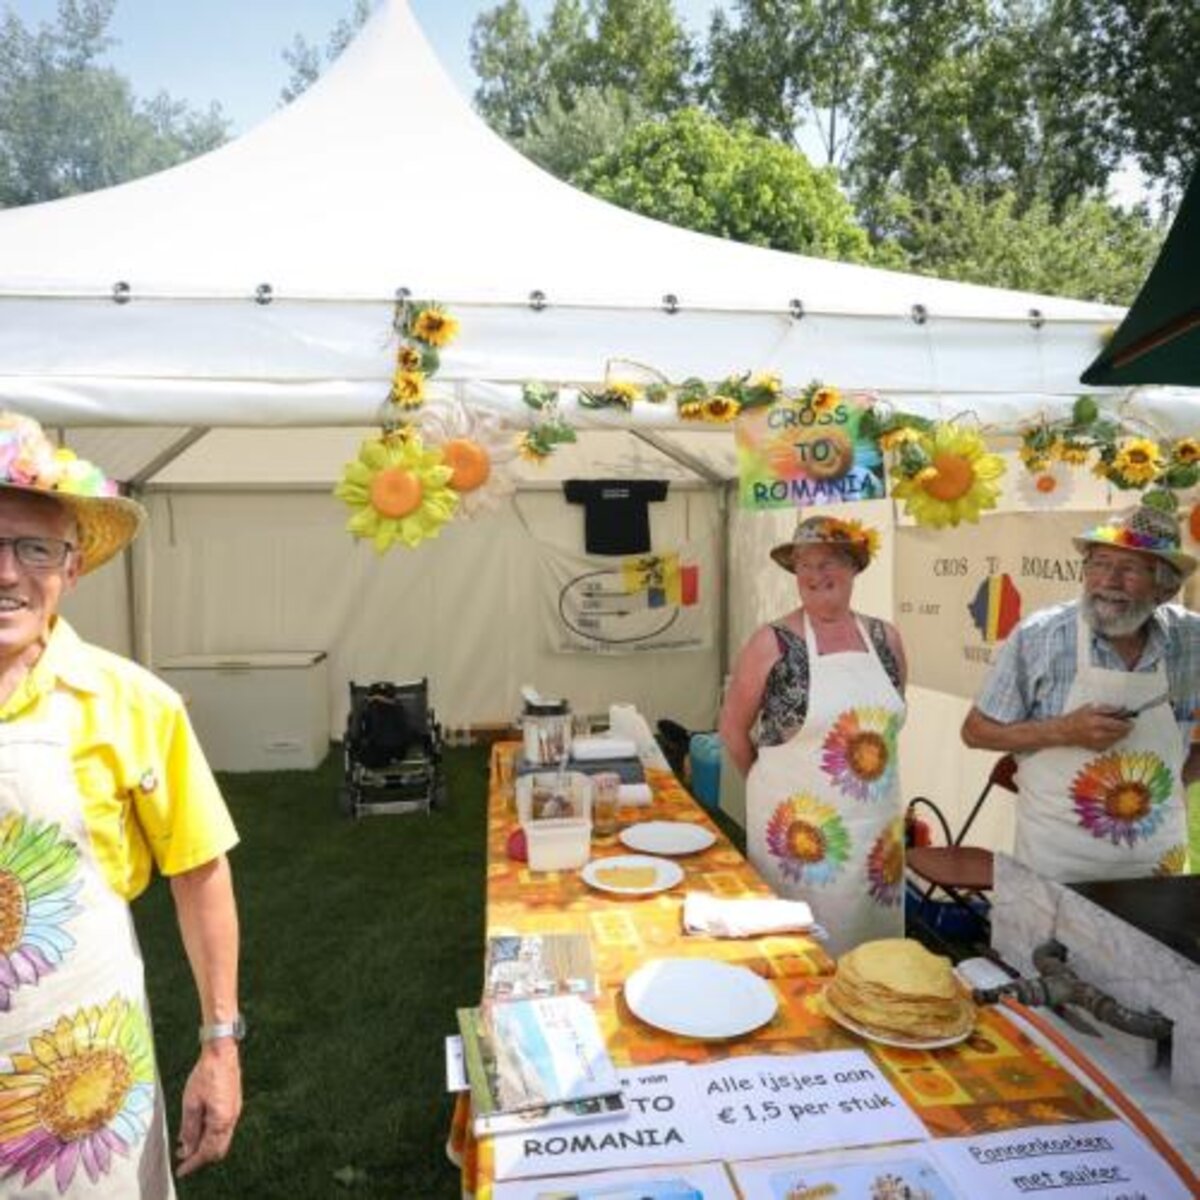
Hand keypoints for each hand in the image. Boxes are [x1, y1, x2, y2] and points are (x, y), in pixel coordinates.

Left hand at [176, 1040, 241, 1176]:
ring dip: (204, 1144)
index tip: (181, 1170)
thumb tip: (187, 1149)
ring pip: (221, 1138)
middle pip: (218, 1149)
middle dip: (200, 1156)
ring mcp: (235, 1110)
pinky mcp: (234, 1103)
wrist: (222, 1052)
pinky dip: (210, 1133)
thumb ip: (190, 1129)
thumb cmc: (206, 1074)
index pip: (207, 1151)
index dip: (193, 1163)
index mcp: (221, 1121)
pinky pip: (223, 1127)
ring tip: (186, 1142)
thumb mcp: (191, 1104)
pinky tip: (197, 1127)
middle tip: (183, 1157)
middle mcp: (232, 1118)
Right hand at [1058, 703, 1132, 751]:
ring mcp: (1098, 743)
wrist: (1064, 731)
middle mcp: (1099, 734)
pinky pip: (1111, 744)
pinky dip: (1113, 739)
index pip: (1119, 725)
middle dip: (1126, 729)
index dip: (1127, 724)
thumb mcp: (1090, 708)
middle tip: (1126, 725)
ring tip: (1117, 729)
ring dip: (1120, 734)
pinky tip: (1108, 734)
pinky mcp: (1097, 748)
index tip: (1131, 722)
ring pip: (1117, 740)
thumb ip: (1107, 709)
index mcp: (1097, 722)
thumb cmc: (1076, 718)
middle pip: (1120, 734)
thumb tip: (1121, 709)